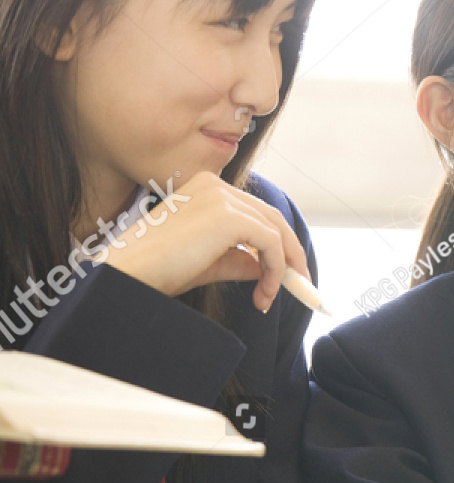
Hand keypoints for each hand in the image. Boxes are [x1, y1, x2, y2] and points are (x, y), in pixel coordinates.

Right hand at [92, 171, 311, 312]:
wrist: (127, 275)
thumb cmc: (155, 269)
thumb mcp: (207, 262)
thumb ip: (238, 259)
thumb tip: (264, 267)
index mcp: (205, 188)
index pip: (254, 213)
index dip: (276, 243)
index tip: (285, 273)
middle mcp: (214, 185)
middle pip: (271, 218)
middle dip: (289, 253)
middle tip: (298, 284)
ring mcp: (221, 198)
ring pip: (275, 231)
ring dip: (282, 267)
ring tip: (270, 297)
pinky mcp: (229, 217)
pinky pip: (270, 244)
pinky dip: (275, 270)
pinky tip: (263, 294)